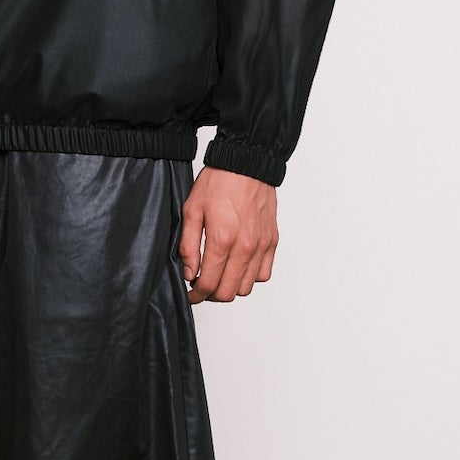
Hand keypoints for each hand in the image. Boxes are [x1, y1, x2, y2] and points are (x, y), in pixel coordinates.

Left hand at [178, 167, 278, 301]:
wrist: (246, 164)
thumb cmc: (218, 183)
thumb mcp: (191, 211)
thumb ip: (188, 246)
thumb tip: (189, 273)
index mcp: (222, 239)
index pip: (208, 284)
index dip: (196, 295)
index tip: (190, 293)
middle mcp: (245, 246)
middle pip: (228, 292)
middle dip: (211, 295)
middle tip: (202, 286)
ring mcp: (261, 245)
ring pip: (247, 287)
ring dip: (231, 287)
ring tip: (220, 275)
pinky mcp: (271, 241)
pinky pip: (263, 274)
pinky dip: (250, 277)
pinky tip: (238, 266)